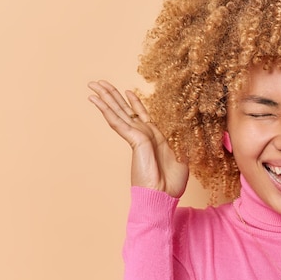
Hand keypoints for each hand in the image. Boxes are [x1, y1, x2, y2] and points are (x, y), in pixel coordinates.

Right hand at [88, 80, 188, 197]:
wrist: (164, 196)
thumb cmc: (172, 183)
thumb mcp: (183, 158)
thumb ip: (182, 144)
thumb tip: (188, 134)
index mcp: (155, 138)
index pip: (142, 115)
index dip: (135, 103)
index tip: (128, 91)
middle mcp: (143, 135)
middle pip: (125, 110)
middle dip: (113, 96)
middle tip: (100, 83)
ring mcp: (136, 137)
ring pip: (118, 112)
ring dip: (105, 97)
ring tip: (93, 85)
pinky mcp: (134, 140)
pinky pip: (118, 122)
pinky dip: (106, 109)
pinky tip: (95, 100)